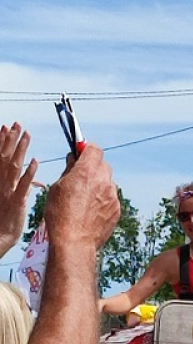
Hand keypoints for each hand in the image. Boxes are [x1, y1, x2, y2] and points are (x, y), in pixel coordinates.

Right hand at [0, 123, 37, 257]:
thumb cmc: (5, 220)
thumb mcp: (12, 200)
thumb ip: (22, 187)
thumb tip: (37, 181)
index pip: (0, 156)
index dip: (3, 141)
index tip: (6, 126)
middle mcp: (0, 182)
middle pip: (5, 156)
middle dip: (11, 139)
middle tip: (17, 124)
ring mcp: (7, 191)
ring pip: (13, 165)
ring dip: (20, 149)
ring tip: (26, 134)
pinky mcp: (16, 202)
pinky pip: (23, 185)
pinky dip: (29, 172)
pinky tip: (35, 161)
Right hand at [44, 144, 119, 250]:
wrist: (75, 242)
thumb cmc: (61, 215)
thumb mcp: (57, 187)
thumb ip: (69, 170)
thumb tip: (73, 160)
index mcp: (87, 171)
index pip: (94, 148)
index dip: (86, 150)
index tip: (80, 154)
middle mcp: (103, 181)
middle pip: (103, 165)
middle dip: (93, 168)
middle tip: (82, 178)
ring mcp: (112, 197)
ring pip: (108, 183)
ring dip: (99, 186)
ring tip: (85, 200)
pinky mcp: (117, 211)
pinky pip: (111, 199)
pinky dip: (103, 201)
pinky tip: (92, 211)